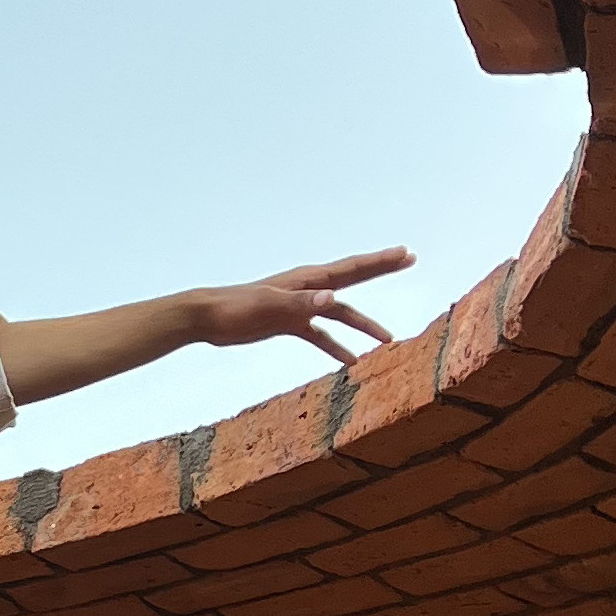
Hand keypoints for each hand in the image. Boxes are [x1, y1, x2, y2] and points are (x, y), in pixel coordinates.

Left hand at [194, 250, 413, 367]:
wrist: (207, 318)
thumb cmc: (235, 308)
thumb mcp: (270, 306)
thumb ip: (301, 303)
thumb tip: (334, 299)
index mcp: (307, 280)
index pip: (352, 268)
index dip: (380, 261)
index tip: (405, 253)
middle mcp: (308, 289)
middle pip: (352, 279)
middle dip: (380, 270)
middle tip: (408, 260)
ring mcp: (299, 306)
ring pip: (339, 313)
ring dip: (362, 325)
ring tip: (387, 340)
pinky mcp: (288, 324)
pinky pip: (319, 336)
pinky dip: (335, 347)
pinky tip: (349, 362)